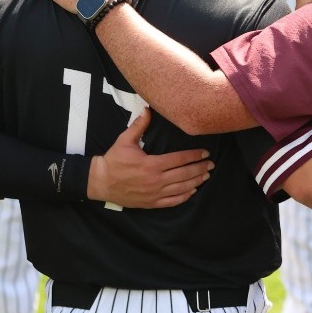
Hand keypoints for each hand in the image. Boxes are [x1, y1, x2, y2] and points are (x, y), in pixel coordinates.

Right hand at [88, 112, 212, 208]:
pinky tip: (192, 191)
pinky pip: (172, 202)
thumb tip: (147, 109)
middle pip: (185, 174)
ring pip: (181, 188)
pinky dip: (184, 197)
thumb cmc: (113, 161)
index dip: (194, 156)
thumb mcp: (124, 141)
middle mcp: (156, 180)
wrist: (100, 182)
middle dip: (200, 168)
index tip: (205, 153)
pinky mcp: (151, 203)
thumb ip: (139, 126)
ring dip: (196, 181)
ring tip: (206, 176)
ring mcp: (154, 193)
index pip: (179, 159)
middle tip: (211, 164)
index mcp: (152, 164)